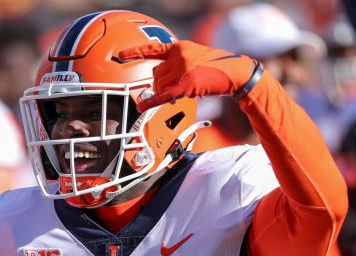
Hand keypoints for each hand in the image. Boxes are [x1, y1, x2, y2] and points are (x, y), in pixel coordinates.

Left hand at [118, 41, 256, 111]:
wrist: (234, 72)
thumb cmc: (215, 66)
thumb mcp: (194, 56)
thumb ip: (176, 62)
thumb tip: (159, 77)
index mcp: (179, 47)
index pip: (152, 49)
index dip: (135, 53)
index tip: (120, 56)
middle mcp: (179, 55)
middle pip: (155, 74)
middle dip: (161, 85)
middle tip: (173, 89)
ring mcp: (183, 69)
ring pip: (160, 86)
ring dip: (166, 93)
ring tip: (180, 93)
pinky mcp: (187, 84)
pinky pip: (164, 95)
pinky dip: (151, 102)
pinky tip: (141, 107)